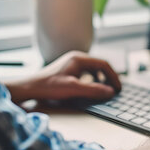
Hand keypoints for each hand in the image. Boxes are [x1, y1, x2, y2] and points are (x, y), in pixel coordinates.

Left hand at [5, 51, 121, 103]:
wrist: (31, 87)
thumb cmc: (49, 87)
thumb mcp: (73, 89)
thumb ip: (93, 90)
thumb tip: (110, 92)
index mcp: (79, 58)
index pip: (104, 64)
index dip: (113, 76)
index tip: (118, 88)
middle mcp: (77, 57)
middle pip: (100, 65)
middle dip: (110, 77)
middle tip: (116, 90)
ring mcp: (73, 62)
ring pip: (94, 68)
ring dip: (102, 78)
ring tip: (107, 89)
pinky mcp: (69, 69)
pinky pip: (87, 72)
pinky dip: (94, 79)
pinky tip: (94, 87)